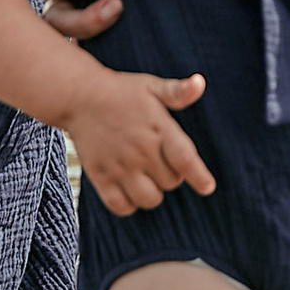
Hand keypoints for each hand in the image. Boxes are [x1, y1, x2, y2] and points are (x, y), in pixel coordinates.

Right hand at [67, 69, 213, 215]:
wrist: (81, 98)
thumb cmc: (123, 92)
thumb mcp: (153, 86)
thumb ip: (179, 92)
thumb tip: (200, 83)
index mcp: (158, 128)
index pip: (184, 158)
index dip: (199, 176)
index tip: (208, 187)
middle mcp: (140, 150)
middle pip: (170, 182)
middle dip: (173, 176)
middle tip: (163, 161)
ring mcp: (119, 166)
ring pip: (149, 199)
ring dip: (154, 192)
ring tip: (148, 176)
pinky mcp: (100, 177)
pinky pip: (121, 206)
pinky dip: (129, 204)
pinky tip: (130, 188)